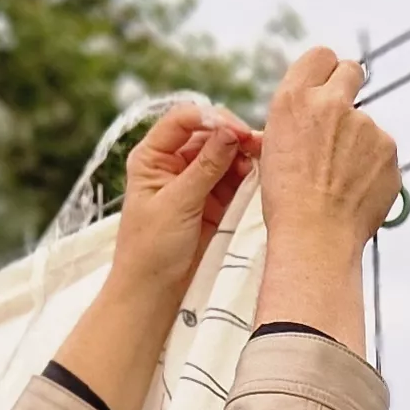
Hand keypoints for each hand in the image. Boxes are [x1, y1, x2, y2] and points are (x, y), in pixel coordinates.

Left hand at [113, 104, 253, 300]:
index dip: (212, 119)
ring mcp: (194, 181)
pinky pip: (233, 179)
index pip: (183, 119)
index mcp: (152, 156)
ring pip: (224, 155)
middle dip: (233, 136)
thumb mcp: (178, 203)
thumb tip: (229, 131)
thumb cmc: (151, 249)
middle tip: (258, 145)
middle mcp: (172, 163)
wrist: (154, 291)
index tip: (237, 130)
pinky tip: (255, 178)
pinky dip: (245, 176)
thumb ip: (206, 166)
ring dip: (242, 156)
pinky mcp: (212, 200)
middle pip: (208, 133)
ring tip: (258, 164)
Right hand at [254, 48, 394, 346]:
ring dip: (358, 142)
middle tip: (340, 120)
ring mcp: (366, 125)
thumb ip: (301, 117)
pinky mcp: (389, 150)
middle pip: (351, 71)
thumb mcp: (274, 146)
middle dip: (348, 87)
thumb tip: (318, 107)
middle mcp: (332, 104)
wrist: (315, 237)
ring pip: (366, 123)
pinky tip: (355, 191)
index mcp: (294, 99)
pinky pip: (382, 152)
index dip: (324, 72)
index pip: (321, 56)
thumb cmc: (287, 201)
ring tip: (338, 180)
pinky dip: (373, 168)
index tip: (326, 86)